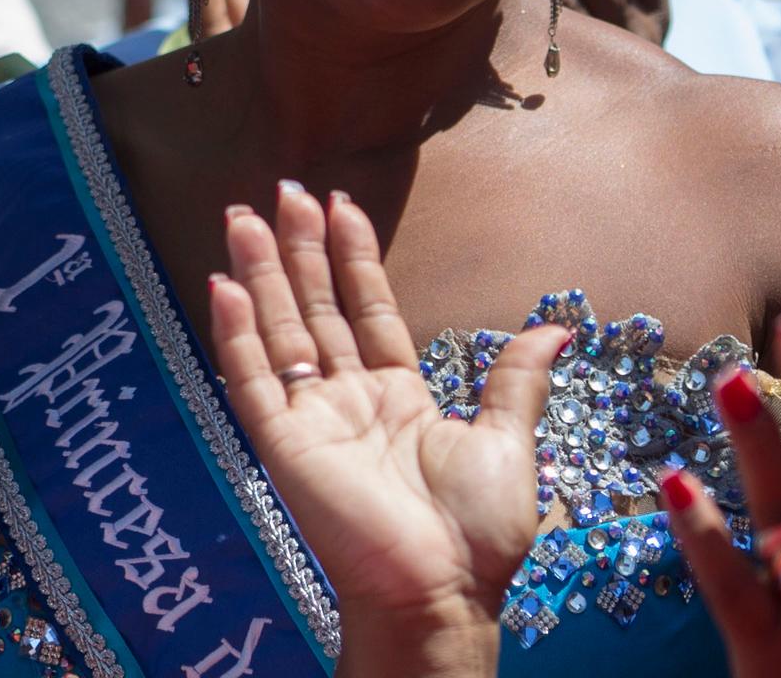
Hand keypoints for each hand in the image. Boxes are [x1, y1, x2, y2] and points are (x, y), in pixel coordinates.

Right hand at [208, 183, 561, 677]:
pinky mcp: (281, 444)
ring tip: (243, 216)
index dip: (351, 258)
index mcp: (397, 396)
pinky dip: (235, 333)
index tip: (338, 205)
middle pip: (315, 308)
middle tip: (282, 190)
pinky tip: (222, 285)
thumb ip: (516, 382)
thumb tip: (558, 330)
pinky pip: (250, 380)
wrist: (444, 591)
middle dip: (298, 249)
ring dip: (259, 274)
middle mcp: (347, 399)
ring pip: (278, 331)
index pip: (366, 310)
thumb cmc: (478, 530)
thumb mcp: (508, 443)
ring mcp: (310, 419)